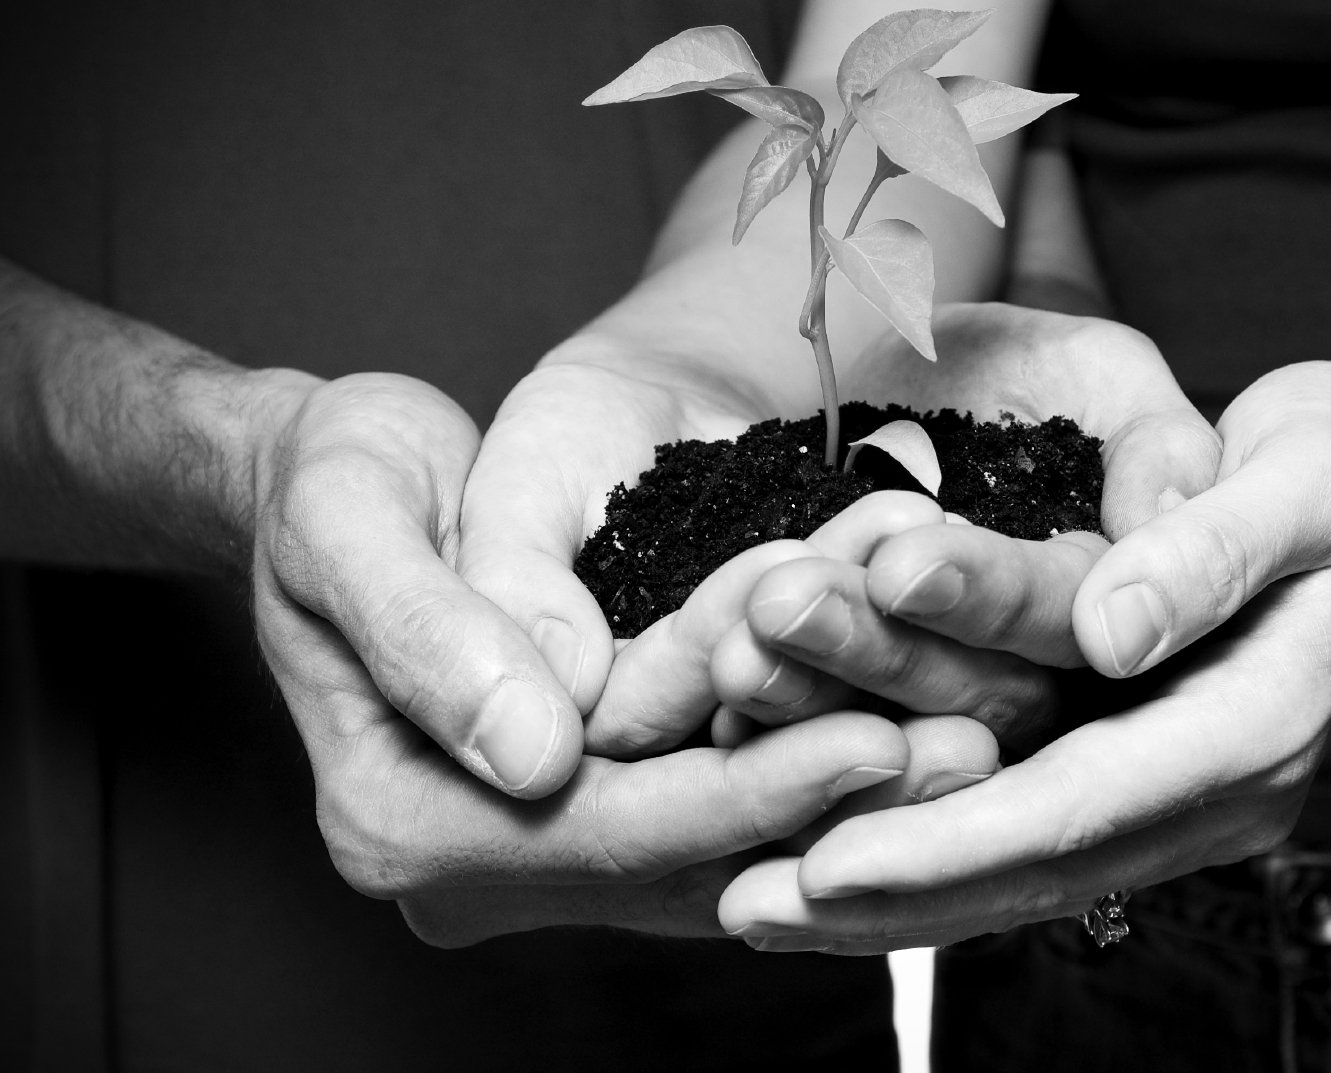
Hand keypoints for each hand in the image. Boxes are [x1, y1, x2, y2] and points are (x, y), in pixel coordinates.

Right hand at [252, 372, 910, 942]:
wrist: (347, 488)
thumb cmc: (334, 484)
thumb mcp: (351, 521)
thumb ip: (432, 634)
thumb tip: (539, 751)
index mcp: (401, 819)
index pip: (604, 830)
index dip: (743, 789)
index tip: (876, 735)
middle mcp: (477, 864)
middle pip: (684, 856)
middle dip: (831, 804)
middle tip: (973, 750)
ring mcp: (542, 851)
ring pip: (724, 846)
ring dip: (850, 798)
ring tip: (977, 740)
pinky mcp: (599, 813)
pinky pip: (726, 809)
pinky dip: (816, 770)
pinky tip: (917, 723)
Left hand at [716, 360, 1330, 951]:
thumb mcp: (1305, 480)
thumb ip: (1212, 553)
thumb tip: (1112, 635)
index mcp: (1251, 729)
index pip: (1079, 807)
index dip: (948, 840)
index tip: (824, 862)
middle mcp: (1214, 791)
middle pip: (1034, 866)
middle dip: (888, 894)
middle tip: (744, 909)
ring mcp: (1179, 796)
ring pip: (1021, 870)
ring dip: (890, 895)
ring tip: (755, 906)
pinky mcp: (1142, 776)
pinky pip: (1026, 833)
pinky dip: (930, 852)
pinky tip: (833, 857)